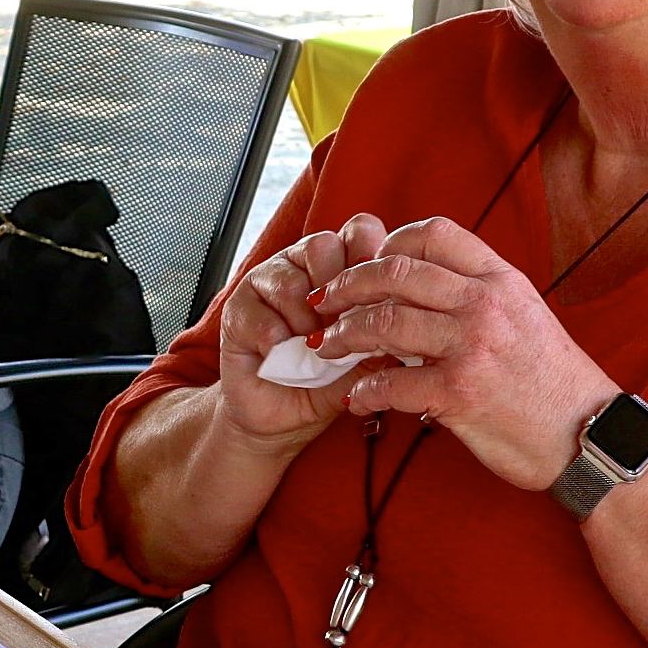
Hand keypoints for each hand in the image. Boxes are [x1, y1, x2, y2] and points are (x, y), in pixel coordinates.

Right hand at [215, 215, 387, 448]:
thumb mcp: (368, 360)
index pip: (359, 231)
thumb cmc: (329, 382)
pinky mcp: (239, 306)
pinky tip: (283, 353)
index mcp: (343, 267)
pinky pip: (261, 309)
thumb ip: (386, 334)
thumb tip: (408, 317)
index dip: (370, 254)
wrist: (283, 416)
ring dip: (306, 321)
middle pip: (323, 245)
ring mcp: (269, 281)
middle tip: (340, 328)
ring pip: (292, 279)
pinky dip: (277, 338)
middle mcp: (305, 265)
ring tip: (311, 348)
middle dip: (337, 292)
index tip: (378, 294)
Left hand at [310, 216, 618, 488]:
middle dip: (347, 285)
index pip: (434, 234)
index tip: (368, 262)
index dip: (390, 241)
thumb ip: (481, 295)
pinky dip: (362, 390)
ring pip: (383, 322)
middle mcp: (485, 305)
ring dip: (344, 334)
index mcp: (501, 280)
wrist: (587, 435)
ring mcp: (471, 347)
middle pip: (395, 273)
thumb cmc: (554, 382)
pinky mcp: (458, 393)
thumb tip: (427, 288)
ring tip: (330, 346)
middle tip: (325, 302)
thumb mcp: (526, 316)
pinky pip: (389, 383)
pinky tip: (355, 397)